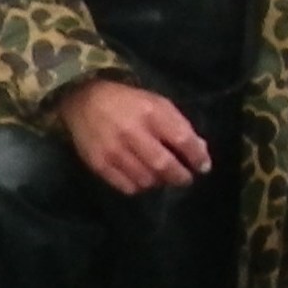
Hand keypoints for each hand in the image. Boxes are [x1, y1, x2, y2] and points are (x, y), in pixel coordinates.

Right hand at [58, 77, 212, 195]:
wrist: (84, 101)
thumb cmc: (129, 103)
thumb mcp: (159, 104)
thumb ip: (179, 126)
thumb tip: (200, 150)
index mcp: (151, 113)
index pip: (181, 139)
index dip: (196, 156)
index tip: (203, 167)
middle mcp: (132, 132)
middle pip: (163, 164)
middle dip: (180, 176)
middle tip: (186, 179)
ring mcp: (113, 150)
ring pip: (145, 179)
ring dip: (159, 182)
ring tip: (163, 177)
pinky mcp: (99, 164)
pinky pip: (126, 186)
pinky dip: (139, 187)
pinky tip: (142, 179)